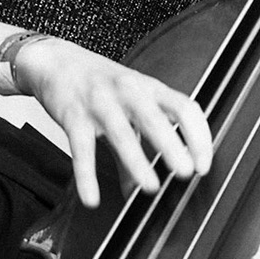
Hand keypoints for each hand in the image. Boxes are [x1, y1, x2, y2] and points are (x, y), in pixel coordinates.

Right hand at [15, 37, 213, 207]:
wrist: (55, 61)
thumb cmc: (98, 82)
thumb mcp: (125, 108)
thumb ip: (136, 146)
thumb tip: (137, 189)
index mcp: (149, 88)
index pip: (185, 107)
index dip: (199, 135)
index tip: (204, 163)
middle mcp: (128, 92)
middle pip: (155, 118)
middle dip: (173, 145)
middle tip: (185, 172)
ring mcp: (100, 102)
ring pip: (121, 132)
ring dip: (137, 161)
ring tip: (150, 186)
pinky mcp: (73, 115)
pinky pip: (82, 148)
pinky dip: (87, 176)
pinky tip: (92, 198)